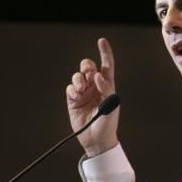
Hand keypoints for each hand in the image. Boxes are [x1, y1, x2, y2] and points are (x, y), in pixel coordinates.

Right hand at [65, 37, 118, 156]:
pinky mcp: (73, 100)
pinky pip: (70, 88)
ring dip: (78, 79)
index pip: (107, 65)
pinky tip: (76, 96)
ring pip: (78, 76)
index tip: (101, 41)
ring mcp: (83, 92)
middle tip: (87, 70)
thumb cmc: (108, 124)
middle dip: (86, 65)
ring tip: (81, 90)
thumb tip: (97, 76)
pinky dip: (72, 89)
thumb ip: (106, 90)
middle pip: (89, 67)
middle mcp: (95, 86)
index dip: (105, 52)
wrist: (96, 140)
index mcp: (107, 85)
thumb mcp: (111, 106)